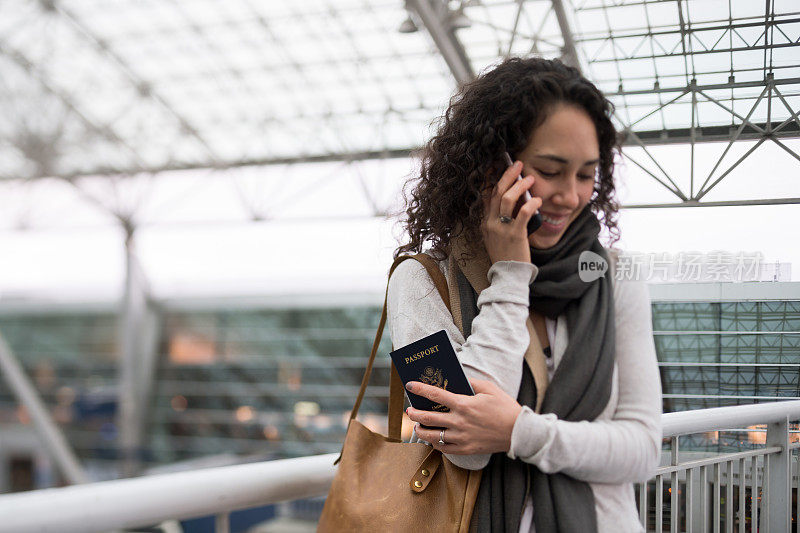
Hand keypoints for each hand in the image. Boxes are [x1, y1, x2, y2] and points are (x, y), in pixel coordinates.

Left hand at [405, 379, 522, 454]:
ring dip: (421, 430)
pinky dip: (435, 444)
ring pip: (432, 436)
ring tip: (418, 425)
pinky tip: (432, 439)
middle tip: (410, 410)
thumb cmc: (505, 408)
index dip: (420, 389)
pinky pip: (444, 449)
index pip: (435, 395)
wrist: (519, 432)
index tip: (410, 385)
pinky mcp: (466, 449)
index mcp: (464, 405)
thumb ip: (472, 382)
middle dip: (414, 413)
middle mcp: (459, 422)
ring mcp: (461, 438)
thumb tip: (458, 379)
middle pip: (428, 418)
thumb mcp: (490, 389)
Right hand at [481, 161, 541, 263]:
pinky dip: (531, 204)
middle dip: (508, 175)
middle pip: (497, 192)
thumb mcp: (495, 236)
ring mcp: (501, 228)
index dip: (492, 178)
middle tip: (519, 164)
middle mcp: (490, 223)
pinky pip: (523, 213)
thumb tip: (515, 200)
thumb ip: (500, 219)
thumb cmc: (505, 255)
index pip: (487, 195)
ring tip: (530, 179)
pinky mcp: (515, 235)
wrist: (508, 275)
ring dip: (520, 185)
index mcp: (485, 222)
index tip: (499, 165)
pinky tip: (538, 200)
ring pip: (507, 199)